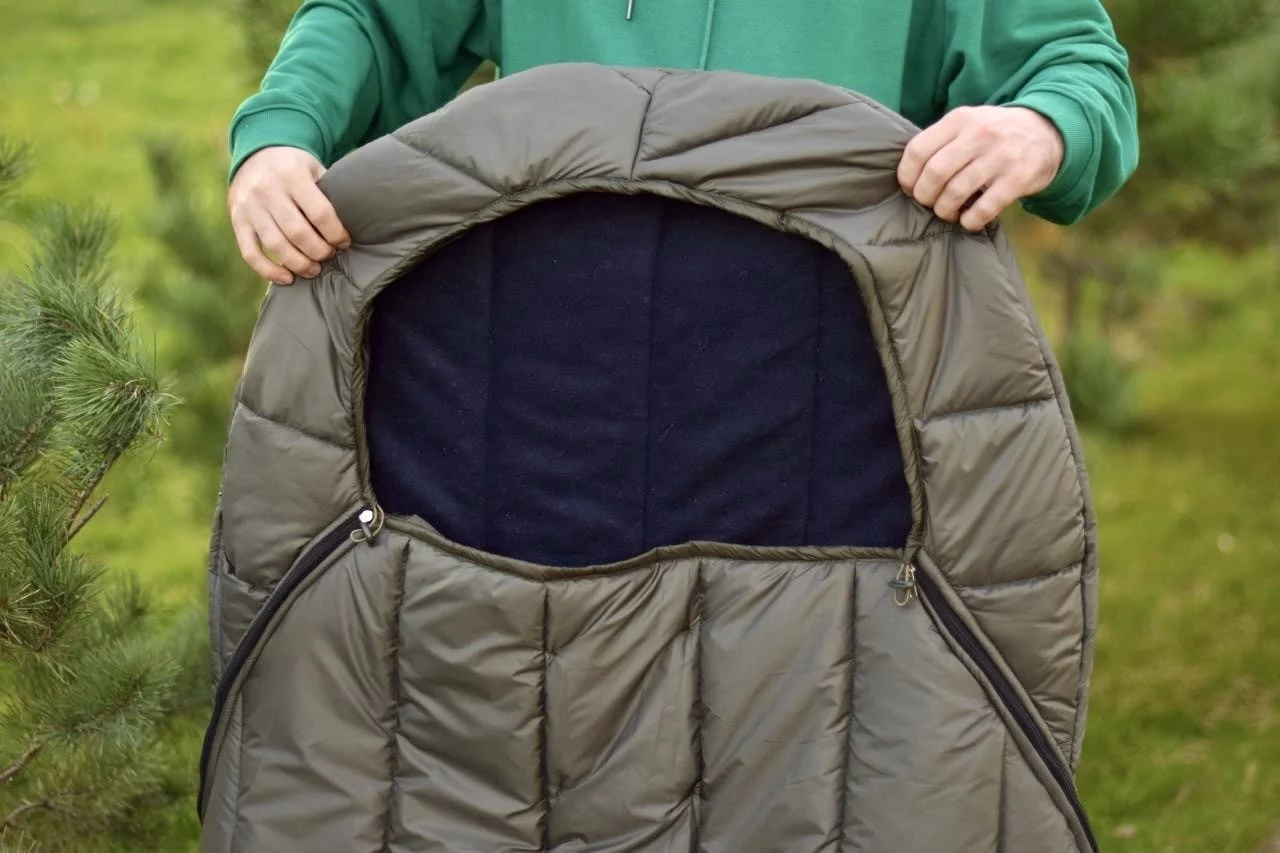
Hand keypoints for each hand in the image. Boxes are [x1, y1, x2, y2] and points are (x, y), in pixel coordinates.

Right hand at [228, 146, 350, 284]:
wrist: (257, 153)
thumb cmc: (296, 168)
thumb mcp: (314, 168)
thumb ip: (329, 192)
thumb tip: (356, 224)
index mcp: (292, 175)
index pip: (319, 213)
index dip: (336, 234)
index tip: (344, 242)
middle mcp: (267, 190)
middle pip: (298, 233)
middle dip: (319, 251)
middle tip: (329, 256)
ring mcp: (249, 207)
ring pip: (276, 245)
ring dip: (298, 264)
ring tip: (314, 270)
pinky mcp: (238, 221)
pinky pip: (250, 253)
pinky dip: (268, 270)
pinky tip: (287, 279)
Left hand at [897, 106, 1064, 231]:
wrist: (1048, 131)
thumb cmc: (994, 135)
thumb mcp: (967, 124)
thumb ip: (940, 142)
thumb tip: (907, 178)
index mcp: (960, 119)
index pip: (918, 150)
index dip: (907, 176)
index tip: (911, 188)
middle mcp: (979, 134)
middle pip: (935, 173)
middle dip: (924, 196)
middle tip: (929, 203)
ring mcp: (1000, 156)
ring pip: (956, 192)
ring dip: (945, 210)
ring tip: (947, 213)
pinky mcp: (1018, 178)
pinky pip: (984, 208)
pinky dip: (970, 220)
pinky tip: (968, 220)